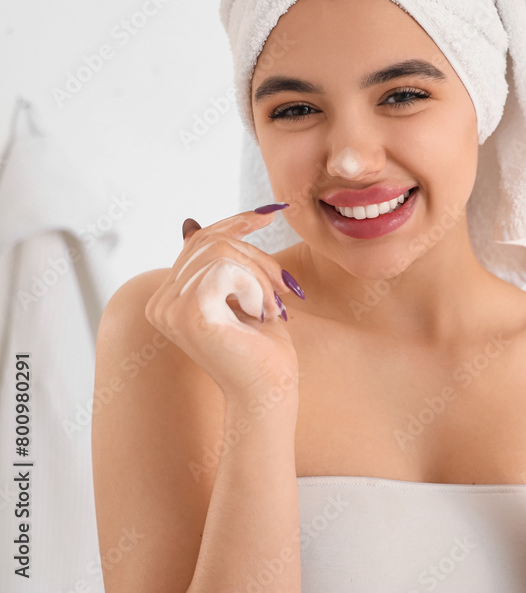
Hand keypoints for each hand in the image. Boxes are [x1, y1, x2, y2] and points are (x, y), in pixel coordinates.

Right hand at [145, 206, 302, 402]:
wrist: (270, 391)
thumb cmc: (262, 350)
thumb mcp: (243, 293)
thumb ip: (217, 264)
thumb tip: (189, 223)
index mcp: (169, 298)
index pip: (199, 242)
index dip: (234, 224)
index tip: (268, 214)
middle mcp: (160, 303)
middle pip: (211, 241)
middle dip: (258, 257)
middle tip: (285, 288)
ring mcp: (168, 309)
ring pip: (220, 251)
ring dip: (260, 276)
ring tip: (272, 309)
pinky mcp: (187, 313)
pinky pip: (224, 267)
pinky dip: (254, 287)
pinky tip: (260, 314)